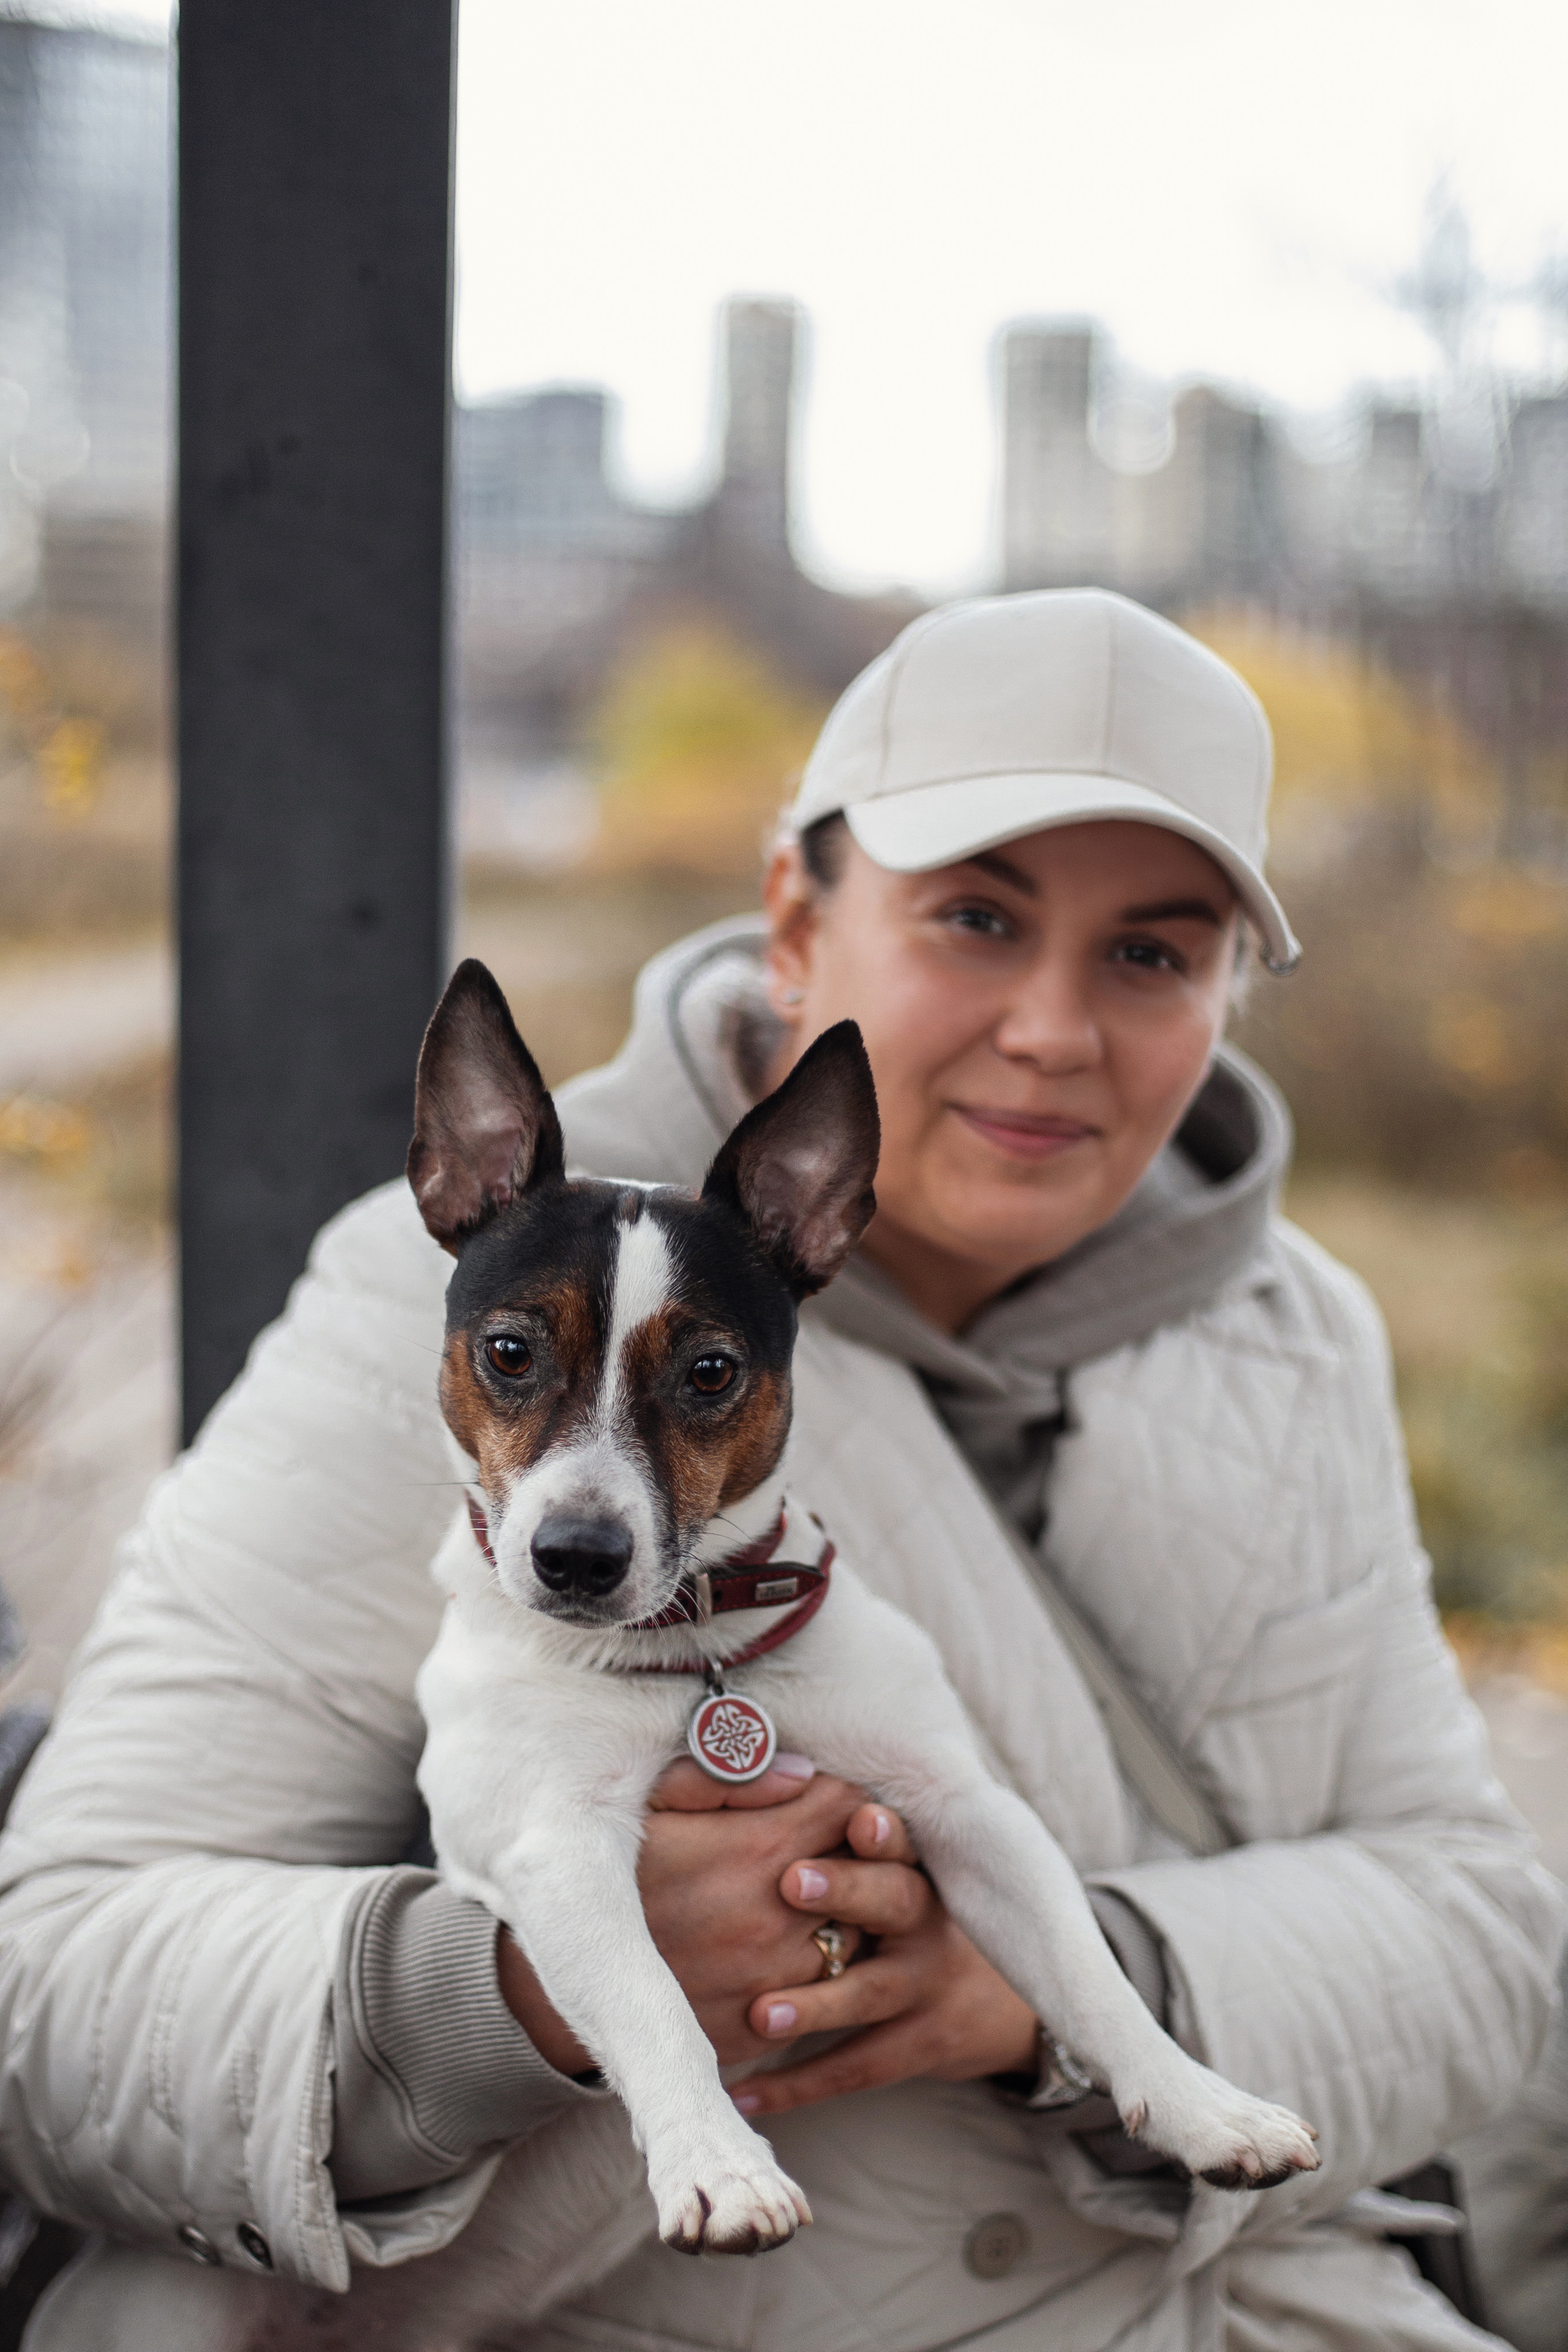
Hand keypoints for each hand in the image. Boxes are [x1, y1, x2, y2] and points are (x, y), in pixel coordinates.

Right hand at [497, 1754, 879, 2074]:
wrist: (553, 1985)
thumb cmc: (603, 1874)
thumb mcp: (647, 1803)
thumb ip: (725, 1777)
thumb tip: (803, 1772)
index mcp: (755, 1852)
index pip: (848, 1807)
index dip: (844, 1794)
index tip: (824, 1796)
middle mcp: (778, 1920)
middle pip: (870, 1872)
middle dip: (859, 1851)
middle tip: (836, 1842)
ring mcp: (776, 1981)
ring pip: (858, 1935)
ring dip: (847, 1912)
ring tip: (812, 1895)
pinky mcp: (765, 2030)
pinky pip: (825, 1993)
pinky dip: (818, 1967)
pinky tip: (783, 1945)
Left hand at [731, 1799, 1038, 2116]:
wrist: (997, 2005)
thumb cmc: (908, 1916)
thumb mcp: (900, 1870)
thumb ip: (845, 1832)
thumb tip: (773, 1777)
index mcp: (916, 1869)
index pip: (903, 1841)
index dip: (882, 1831)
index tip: (856, 1817)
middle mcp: (926, 1922)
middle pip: (893, 1900)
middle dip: (846, 1890)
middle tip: (791, 1881)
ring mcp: (924, 1989)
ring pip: (870, 1995)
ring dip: (813, 2006)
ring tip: (759, 2014)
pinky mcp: (917, 2048)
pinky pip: (855, 2067)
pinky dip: (797, 2087)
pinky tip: (743, 2095)